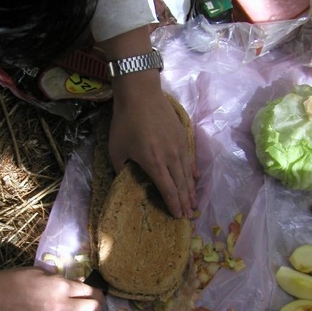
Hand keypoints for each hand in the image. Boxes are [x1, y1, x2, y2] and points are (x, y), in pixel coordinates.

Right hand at [0, 268, 102, 310]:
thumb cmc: (13, 282)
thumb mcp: (40, 273)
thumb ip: (61, 279)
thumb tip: (79, 281)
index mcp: (63, 287)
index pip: (91, 291)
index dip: (93, 293)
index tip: (92, 296)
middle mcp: (66, 307)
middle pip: (95, 310)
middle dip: (94, 309)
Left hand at [109, 69, 197, 217]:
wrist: (141, 94)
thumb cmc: (125, 122)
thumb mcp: (116, 148)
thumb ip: (121, 168)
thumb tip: (124, 180)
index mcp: (154, 163)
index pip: (168, 190)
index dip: (173, 205)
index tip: (178, 216)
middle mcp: (170, 158)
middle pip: (181, 185)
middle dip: (185, 202)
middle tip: (189, 215)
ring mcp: (179, 147)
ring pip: (188, 174)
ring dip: (191, 191)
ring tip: (194, 203)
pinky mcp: (183, 137)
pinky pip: (190, 160)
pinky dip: (193, 172)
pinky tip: (195, 179)